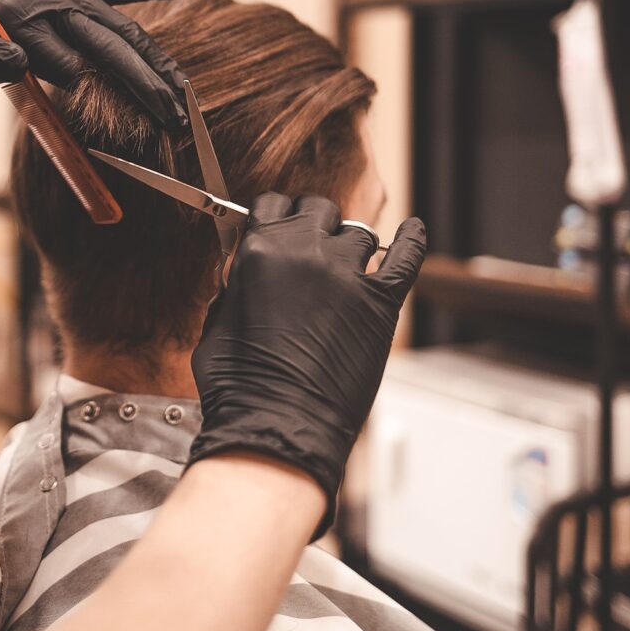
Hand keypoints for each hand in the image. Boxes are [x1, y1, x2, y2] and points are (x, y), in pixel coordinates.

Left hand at [0, 0, 204, 127]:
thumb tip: (19, 63)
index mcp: (20, 21)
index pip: (61, 63)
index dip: (77, 91)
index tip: (97, 121)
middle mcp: (53, 3)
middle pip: (109, 48)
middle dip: (145, 85)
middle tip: (175, 121)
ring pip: (126, 31)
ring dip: (158, 65)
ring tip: (185, 99)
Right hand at [188, 194, 426, 538]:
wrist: (277, 426)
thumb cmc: (239, 386)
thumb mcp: (217, 322)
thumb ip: (235, 285)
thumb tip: (245, 274)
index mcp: (260, 250)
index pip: (273, 204)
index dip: (277, 215)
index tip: (282, 225)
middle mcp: (305, 252)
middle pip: (320, 209)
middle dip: (315, 224)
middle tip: (313, 246)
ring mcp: (347, 275)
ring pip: (358, 233)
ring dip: (350, 245)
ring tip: (346, 266)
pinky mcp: (381, 303)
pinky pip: (406, 256)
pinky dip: (412, 240)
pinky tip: (413, 230)